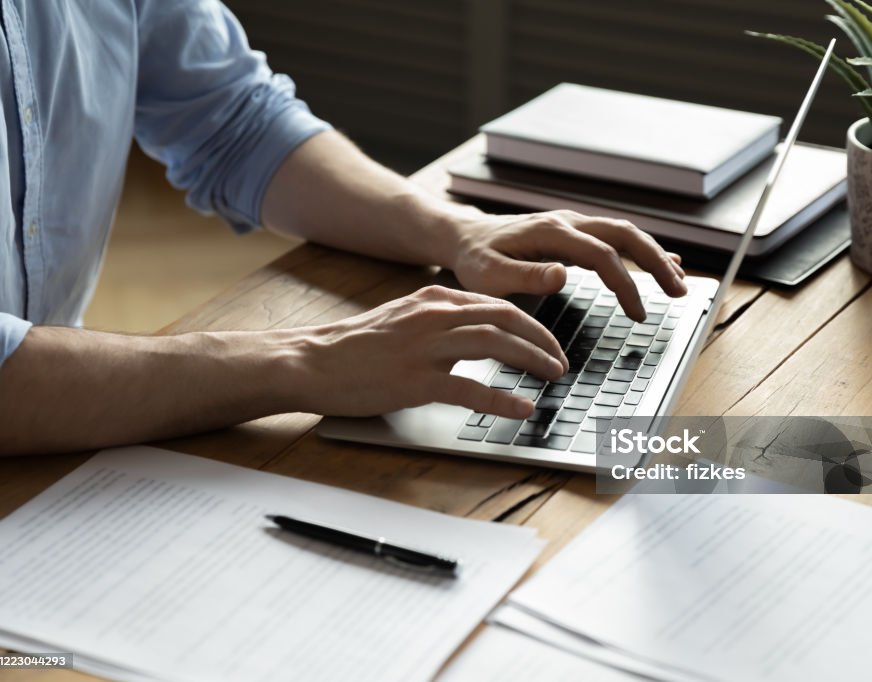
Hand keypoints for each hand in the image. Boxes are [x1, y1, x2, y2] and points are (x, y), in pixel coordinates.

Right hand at [289, 285, 568, 418]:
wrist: (311, 360)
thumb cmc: (354, 347)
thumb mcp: (402, 319)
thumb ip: (439, 322)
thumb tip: (477, 334)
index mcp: (433, 301)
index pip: (497, 304)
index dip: (531, 323)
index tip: (548, 341)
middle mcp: (434, 317)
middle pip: (506, 319)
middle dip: (542, 339)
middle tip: (560, 361)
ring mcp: (425, 348)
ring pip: (495, 345)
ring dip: (532, 360)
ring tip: (553, 376)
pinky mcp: (415, 380)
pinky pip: (470, 388)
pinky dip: (502, 399)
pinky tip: (522, 409)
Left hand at [450, 210, 686, 320]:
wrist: (465, 236)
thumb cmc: (475, 260)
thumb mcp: (489, 275)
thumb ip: (525, 276)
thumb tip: (562, 275)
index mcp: (550, 232)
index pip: (602, 255)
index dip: (625, 284)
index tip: (639, 313)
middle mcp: (567, 221)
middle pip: (625, 234)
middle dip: (656, 262)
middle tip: (680, 292)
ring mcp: (573, 224)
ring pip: (625, 233)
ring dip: (654, 255)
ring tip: (678, 283)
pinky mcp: (574, 232)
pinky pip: (615, 237)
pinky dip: (642, 250)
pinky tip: (665, 261)